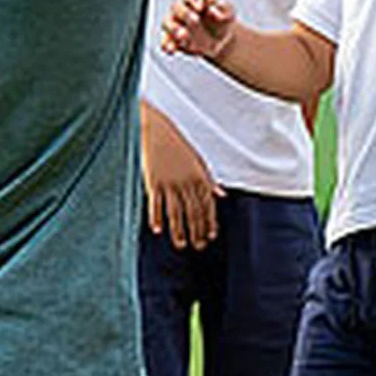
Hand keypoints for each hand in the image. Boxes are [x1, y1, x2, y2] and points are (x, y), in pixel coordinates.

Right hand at [141, 106, 222, 249]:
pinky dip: (156, 217)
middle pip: (194, 213)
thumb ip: (210, 181)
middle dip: (197, 231)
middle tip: (198, 246)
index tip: (210, 236)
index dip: (210, 222)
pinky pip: (156, 203)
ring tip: (181, 244)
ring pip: (176, 212)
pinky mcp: (153, 182)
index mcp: (200, 178)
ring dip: (179, 230)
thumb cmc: (180, 146)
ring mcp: (170, 183)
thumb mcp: (200, 162)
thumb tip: (222, 195)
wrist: (159, 130)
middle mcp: (187, 183)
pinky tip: (158, 229)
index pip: (207, 206)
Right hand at [161, 0, 237, 61]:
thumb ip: (224, 10)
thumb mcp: (229, 15)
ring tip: (183, 36)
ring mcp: (176, 25)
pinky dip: (167, 45)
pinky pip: (166, 42)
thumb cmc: (222, 23)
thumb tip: (213, 11)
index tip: (201, 7)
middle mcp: (183, 9)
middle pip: (177, 7)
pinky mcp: (173, 40)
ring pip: (167, 23)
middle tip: (194, 21)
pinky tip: (172, 50)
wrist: (219, 42)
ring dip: (174, 29)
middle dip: (185, 13)